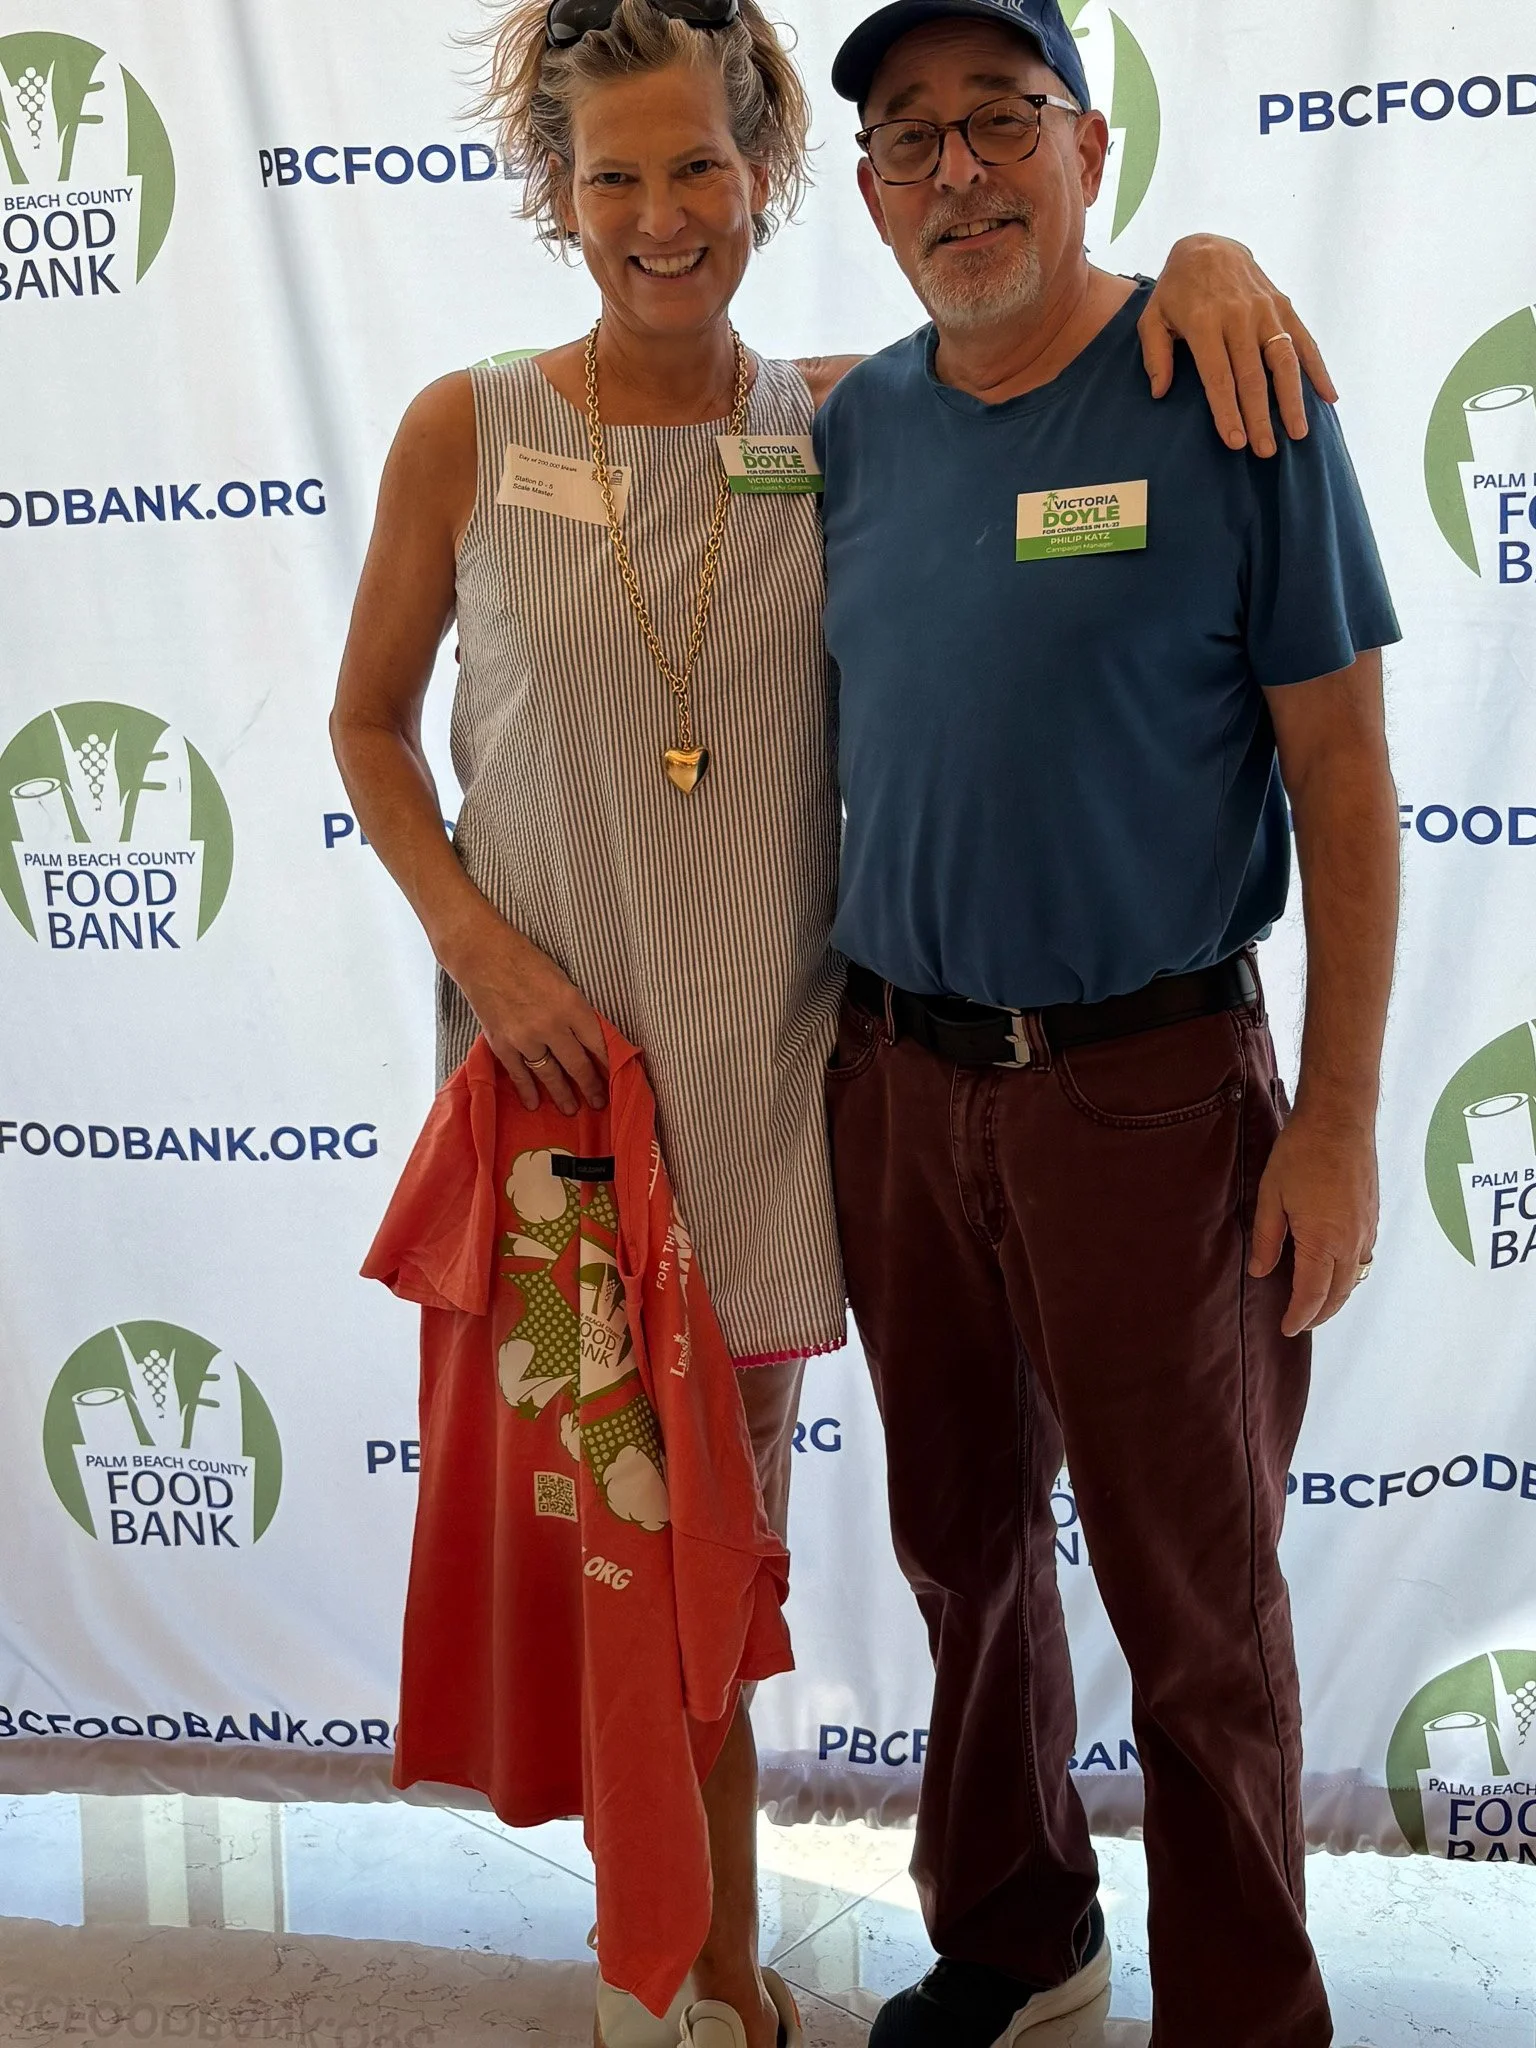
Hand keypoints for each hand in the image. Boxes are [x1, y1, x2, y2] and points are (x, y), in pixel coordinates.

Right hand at [447, 916, 607, 1115]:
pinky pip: (519, 1074)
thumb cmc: (526, 961)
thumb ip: (575, 1010)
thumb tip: (590, 1039)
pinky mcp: (502, 1044)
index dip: (609, 1064)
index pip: (598, 1043)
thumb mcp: (563, 981)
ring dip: (562, 1094)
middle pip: (577, 1065)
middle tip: (599, 1103)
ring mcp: (525, 1038)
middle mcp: (551, 1026)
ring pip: (549, 1074)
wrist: (482, 955)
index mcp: (572, 1005)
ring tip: (571, 1110)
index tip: (617, 1078)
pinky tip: (534, 1104)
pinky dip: (527, 1090)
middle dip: (591, 1086)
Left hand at [1139, 234, 1337, 457]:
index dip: (1228, 411)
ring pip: (1284, 360)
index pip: (1219, 376)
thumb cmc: (1177, 290)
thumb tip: (1160, 393)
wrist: (1207, 245)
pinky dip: (1318, 369)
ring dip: (1293, 399)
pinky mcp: (1283, 306)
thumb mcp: (1152, 317)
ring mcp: (1265, 310)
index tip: (1236, 442)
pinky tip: (1329, 396)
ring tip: (1299, 432)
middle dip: (1260, 416)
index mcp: (1204, 322)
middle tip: (1267, 451)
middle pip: (1253, 376)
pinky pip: (1304, 340)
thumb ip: (1155, 355)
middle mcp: (1239, 317)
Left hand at [1249, 1109, 1378, 1337]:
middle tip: (1300, 1323)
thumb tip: (1261, 1272)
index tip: (1287, 1328)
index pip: (1312, 1295)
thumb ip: (1266, 1239)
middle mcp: (1350, 1242)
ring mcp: (1366, 1229)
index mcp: (1323, 1242)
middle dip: (1319, 1313)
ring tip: (1318, 1304)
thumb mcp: (1270, 1196)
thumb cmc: (1302, 1154)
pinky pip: (1363, 1257)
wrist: (1340, 1120)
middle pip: (1339, 1294)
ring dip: (1337, 1296)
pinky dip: (1350, 1273)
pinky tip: (1336, 1269)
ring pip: (1355, 1277)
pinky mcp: (1373, 1216)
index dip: (1299, 1316)